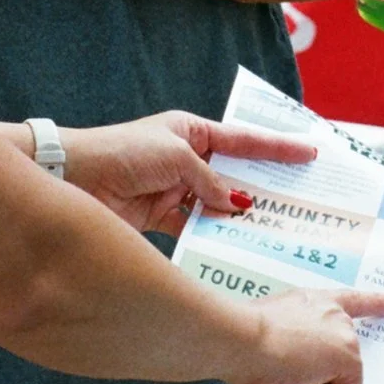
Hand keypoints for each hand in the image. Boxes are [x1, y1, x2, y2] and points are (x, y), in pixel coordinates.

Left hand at [59, 111, 314, 234]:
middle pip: (234, 175)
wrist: (73, 178)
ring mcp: (174, 189)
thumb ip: (209, 181)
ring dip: (238, 219)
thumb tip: (234, 206)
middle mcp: (186, 159)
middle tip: (300, 203)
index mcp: (191, 132)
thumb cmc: (122, 153)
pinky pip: (194, 228)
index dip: (278, 148)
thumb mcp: (175, 157)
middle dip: (263, 189)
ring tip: (273, 232)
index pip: (244, 140)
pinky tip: (232, 251)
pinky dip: (209, 238)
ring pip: (217, 206)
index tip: (310, 154)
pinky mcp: (159, 217)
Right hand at [237, 288, 383, 383]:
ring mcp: (344, 333)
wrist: (239, 338)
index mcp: (312, 301)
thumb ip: (290, 359)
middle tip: (283, 383)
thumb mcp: (270, 343)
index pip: (351, 299)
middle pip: (339, 362)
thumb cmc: (242, 339)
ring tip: (282, 382)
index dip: (375, 302)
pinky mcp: (349, 356)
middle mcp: (333, 312)